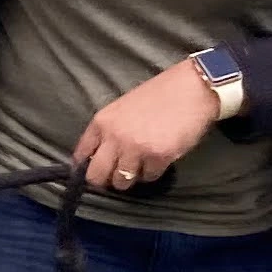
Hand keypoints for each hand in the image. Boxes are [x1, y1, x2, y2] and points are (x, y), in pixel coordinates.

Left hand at [70, 61, 222, 193]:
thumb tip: (101, 156)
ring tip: (141, 165)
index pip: (80, 153)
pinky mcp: (157, 157)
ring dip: (131, 178)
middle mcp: (114, 136)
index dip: (84, 166)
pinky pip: (148, 177)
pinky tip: (159, 158)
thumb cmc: (159, 95)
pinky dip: (153, 172)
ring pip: (121, 182)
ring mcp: (135, 148)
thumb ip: (109, 131)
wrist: (190, 89)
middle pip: (96, 175)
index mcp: (102, 121)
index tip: (93, 170)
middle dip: (105, 180)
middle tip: (116, 176)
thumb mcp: (123, 108)